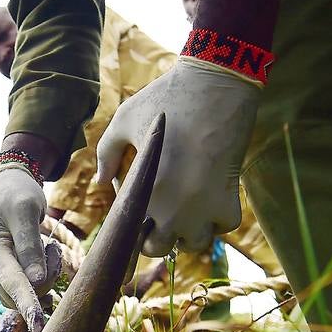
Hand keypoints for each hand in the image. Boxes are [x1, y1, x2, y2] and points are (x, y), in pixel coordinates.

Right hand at [0, 165, 51, 331]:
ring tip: (49, 247)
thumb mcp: (26, 210)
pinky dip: (41, 277)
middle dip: (44, 278)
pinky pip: (25, 287)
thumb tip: (36, 282)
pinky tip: (46, 258)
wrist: (7, 187)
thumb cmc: (17, 194)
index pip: (10, 282)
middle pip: (19, 292)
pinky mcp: (4, 273)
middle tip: (52, 248)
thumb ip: (30, 246)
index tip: (39, 326)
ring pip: (25, 292)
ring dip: (45, 276)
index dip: (26, 303)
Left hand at [95, 56, 260, 256]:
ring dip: (188, 232)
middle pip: (159, 248)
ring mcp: (205, 207)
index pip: (131, 233)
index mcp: (146, 191)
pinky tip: (209, 200)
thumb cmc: (166, 99)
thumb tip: (101, 181)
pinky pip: (224, 226)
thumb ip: (106, 153)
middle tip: (158, 214)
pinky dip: (217, 219)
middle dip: (156, 234)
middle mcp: (175, 208)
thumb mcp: (124, 120)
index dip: (130, 229)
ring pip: (194, 244)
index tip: (135, 215)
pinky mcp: (230, 197)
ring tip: (184, 209)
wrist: (216, 83)